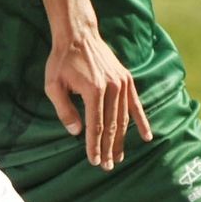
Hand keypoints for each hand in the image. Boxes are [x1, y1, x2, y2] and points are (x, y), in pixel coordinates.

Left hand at [45, 31, 152, 169]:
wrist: (78, 34)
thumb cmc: (62, 60)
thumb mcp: (53, 85)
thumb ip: (64, 110)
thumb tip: (76, 132)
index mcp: (93, 90)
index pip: (95, 126)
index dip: (94, 146)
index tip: (93, 161)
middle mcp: (111, 87)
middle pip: (111, 126)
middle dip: (109, 148)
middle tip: (106, 166)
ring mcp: (121, 83)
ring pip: (123, 118)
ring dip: (122, 140)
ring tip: (118, 157)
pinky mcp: (127, 79)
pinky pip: (136, 104)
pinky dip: (142, 121)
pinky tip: (147, 137)